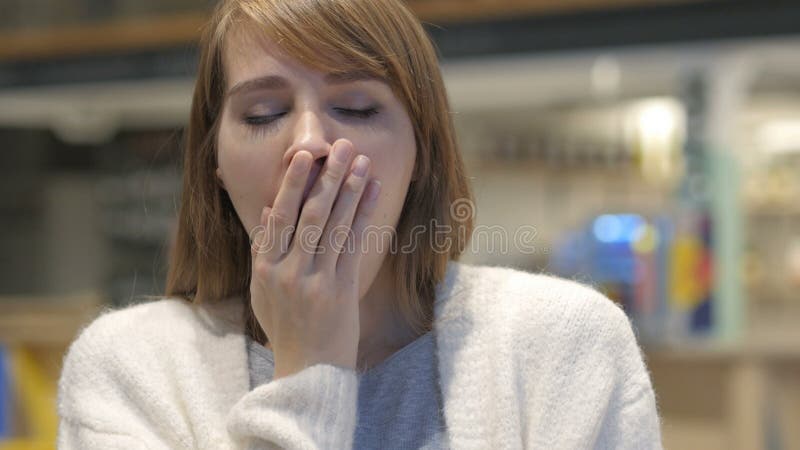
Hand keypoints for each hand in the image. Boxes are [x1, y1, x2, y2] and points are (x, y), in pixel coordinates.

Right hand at [249, 139, 380, 378]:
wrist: (308, 370)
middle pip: (309, 215)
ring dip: (349, 190)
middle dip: (327, 177)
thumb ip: (263, 249)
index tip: (304, 157)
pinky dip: (364, 216)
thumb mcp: (262, 290)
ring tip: (361, 161)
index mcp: (264, 268)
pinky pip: (354, 245)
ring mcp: (316, 281)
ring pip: (333, 226)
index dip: (292, 184)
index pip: (279, 217)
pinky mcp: (342, 290)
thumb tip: (271, 208)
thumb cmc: (284, 327)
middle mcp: (288, 272)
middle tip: (340, 146)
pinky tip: (373, 192)